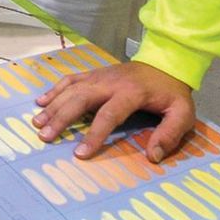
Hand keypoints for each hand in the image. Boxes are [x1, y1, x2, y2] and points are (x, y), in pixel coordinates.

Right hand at [32, 60, 195, 159]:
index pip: (109, 115)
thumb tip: (152, 156)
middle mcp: (110, 82)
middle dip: (61, 118)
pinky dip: (54, 90)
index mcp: (131, 93)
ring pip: (71, 89)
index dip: (94, 134)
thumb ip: (170, 134)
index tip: (80, 154)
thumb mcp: (182, 113)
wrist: (166, 62)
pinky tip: (40, 102)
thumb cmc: (172, 93)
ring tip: (37, 124)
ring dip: (53, 106)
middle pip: (80, 99)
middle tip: (45, 136)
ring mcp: (99, 76)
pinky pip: (70, 80)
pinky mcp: (94, 74)